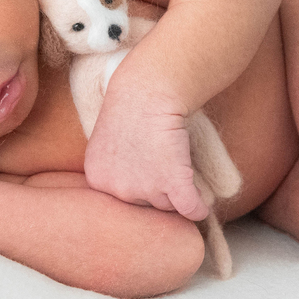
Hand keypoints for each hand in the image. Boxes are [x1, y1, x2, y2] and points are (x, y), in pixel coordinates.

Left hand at [83, 90, 207, 221]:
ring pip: (168, 206)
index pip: (123, 201)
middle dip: (157, 189)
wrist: (149, 90)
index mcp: (96, 179)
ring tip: (176, 162)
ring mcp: (144, 188)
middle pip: (145, 205)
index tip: (145, 169)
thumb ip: (114, 171)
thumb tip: (133, 191)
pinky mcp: (173, 182)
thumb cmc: (131, 108)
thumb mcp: (107, 144)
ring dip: (177, 192)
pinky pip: (191, 209)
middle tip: (161, 161)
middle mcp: (116, 189)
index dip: (138, 186)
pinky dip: (198, 209)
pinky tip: (201, 204)